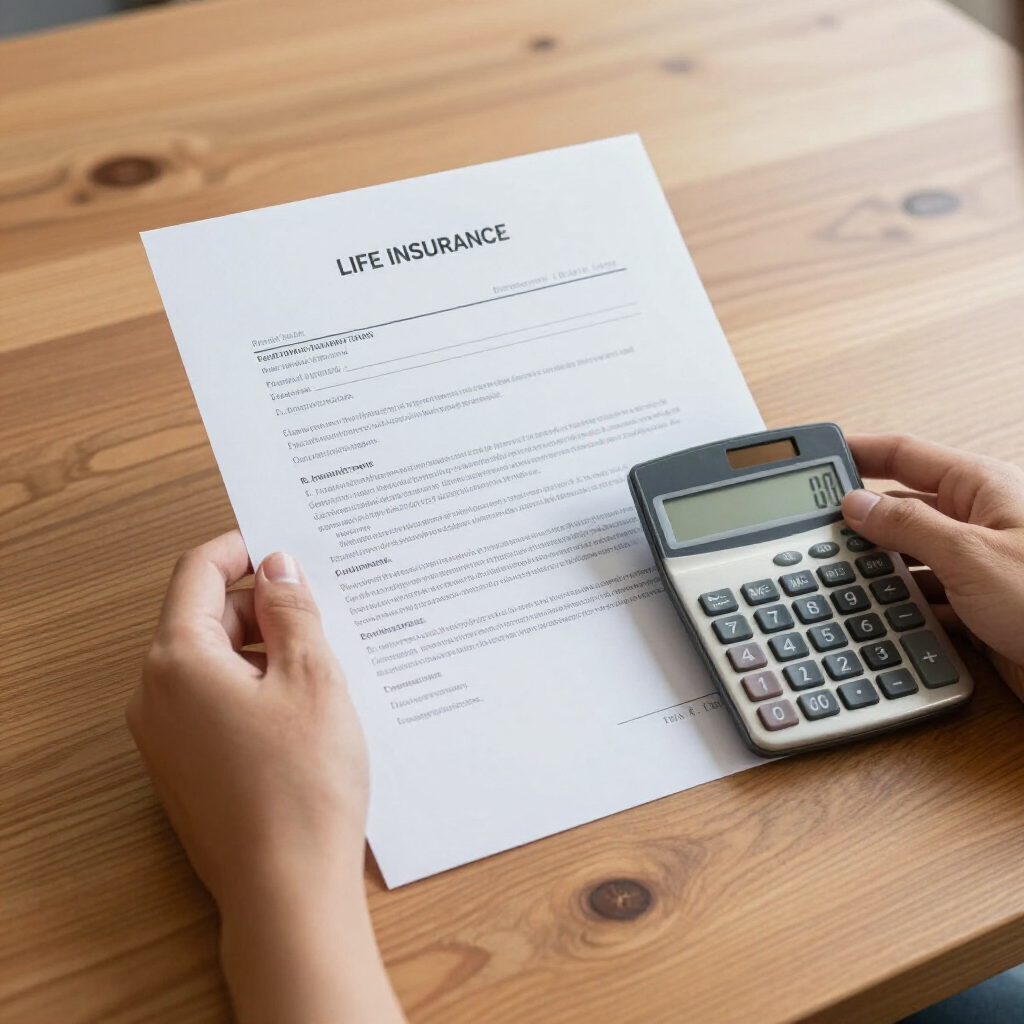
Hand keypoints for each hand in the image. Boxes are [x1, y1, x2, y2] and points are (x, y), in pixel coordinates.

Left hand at [127, 531, 404, 1023]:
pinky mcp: (184, 768)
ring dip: (263, 649)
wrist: (287, 890)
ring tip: (324, 662)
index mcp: (177, 661)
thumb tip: (278, 568)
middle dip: (261, 605)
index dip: (241, 549)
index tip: (285, 544)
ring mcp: (164, 736)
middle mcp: (155, 695)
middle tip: (322, 609)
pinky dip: (254, 688)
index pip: (197, 573)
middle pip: (203, 618)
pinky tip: (304, 707)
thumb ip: (292, 610)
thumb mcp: (312, 677)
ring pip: (212, 663)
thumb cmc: (303, 784)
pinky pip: (213, 703)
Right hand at [841, 434, 1023, 698]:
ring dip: (877, 569)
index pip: (904, 454)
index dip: (857, 451)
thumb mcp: (971, 554)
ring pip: (910, 557)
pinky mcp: (980, 607)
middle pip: (902, 506)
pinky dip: (899, 607)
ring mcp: (979, 566)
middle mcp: (978, 522)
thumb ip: (908, 525)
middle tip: (809, 530)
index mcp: (981, 488)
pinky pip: (926, 597)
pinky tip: (875, 616)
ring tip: (835, 578)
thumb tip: (858, 503)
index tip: (816, 457)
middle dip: (859, 518)